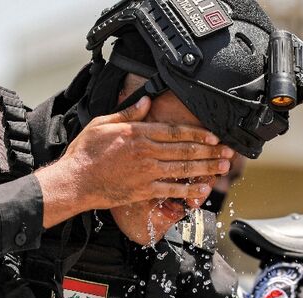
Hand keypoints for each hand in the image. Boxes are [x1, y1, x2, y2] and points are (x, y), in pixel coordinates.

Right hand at [35, 96, 232, 228]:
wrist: (75, 182)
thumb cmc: (85, 153)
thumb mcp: (102, 123)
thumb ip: (127, 113)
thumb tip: (145, 101)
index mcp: (137, 134)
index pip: (174, 132)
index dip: (197, 134)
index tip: (213, 136)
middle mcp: (146, 152)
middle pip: (184, 151)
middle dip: (209, 151)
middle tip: (227, 152)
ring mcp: (146, 173)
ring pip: (183, 169)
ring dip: (206, 168)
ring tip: (222, 167)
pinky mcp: (144, 191)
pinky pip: (171, 191)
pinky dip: (188, 191)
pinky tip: (202, 190)